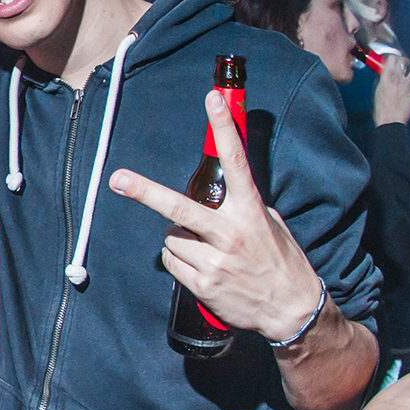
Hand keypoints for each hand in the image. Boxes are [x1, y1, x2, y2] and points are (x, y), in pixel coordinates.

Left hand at [109, 90, 322, 341]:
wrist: (291, 310)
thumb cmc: (280, 260)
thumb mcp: (270, 224)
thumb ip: (242, 205)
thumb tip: (215, 190)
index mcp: (250, 211)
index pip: (236, 162)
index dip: (224, 128)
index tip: (213, 99)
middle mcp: (230, 234)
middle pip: (179, 207)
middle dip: (145, 192)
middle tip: (118, 179)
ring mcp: (215, 262)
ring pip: (170, 237)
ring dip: (179, 240)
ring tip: (205, 250)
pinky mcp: (203, 286)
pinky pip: (172, 262)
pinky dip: (179, 261)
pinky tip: (202, 267)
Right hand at [372, 53, 409, 127]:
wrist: (389, 120)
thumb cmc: (382, 110)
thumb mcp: (378, 93)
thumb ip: (383, 83)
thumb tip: (385, 79)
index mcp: (385, 78)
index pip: (391, 60)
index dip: (394, 58)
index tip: (396, 58)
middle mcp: (396, 79)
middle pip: (403, 61)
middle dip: (406, 60)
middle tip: (407, 62)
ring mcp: (406, 86)